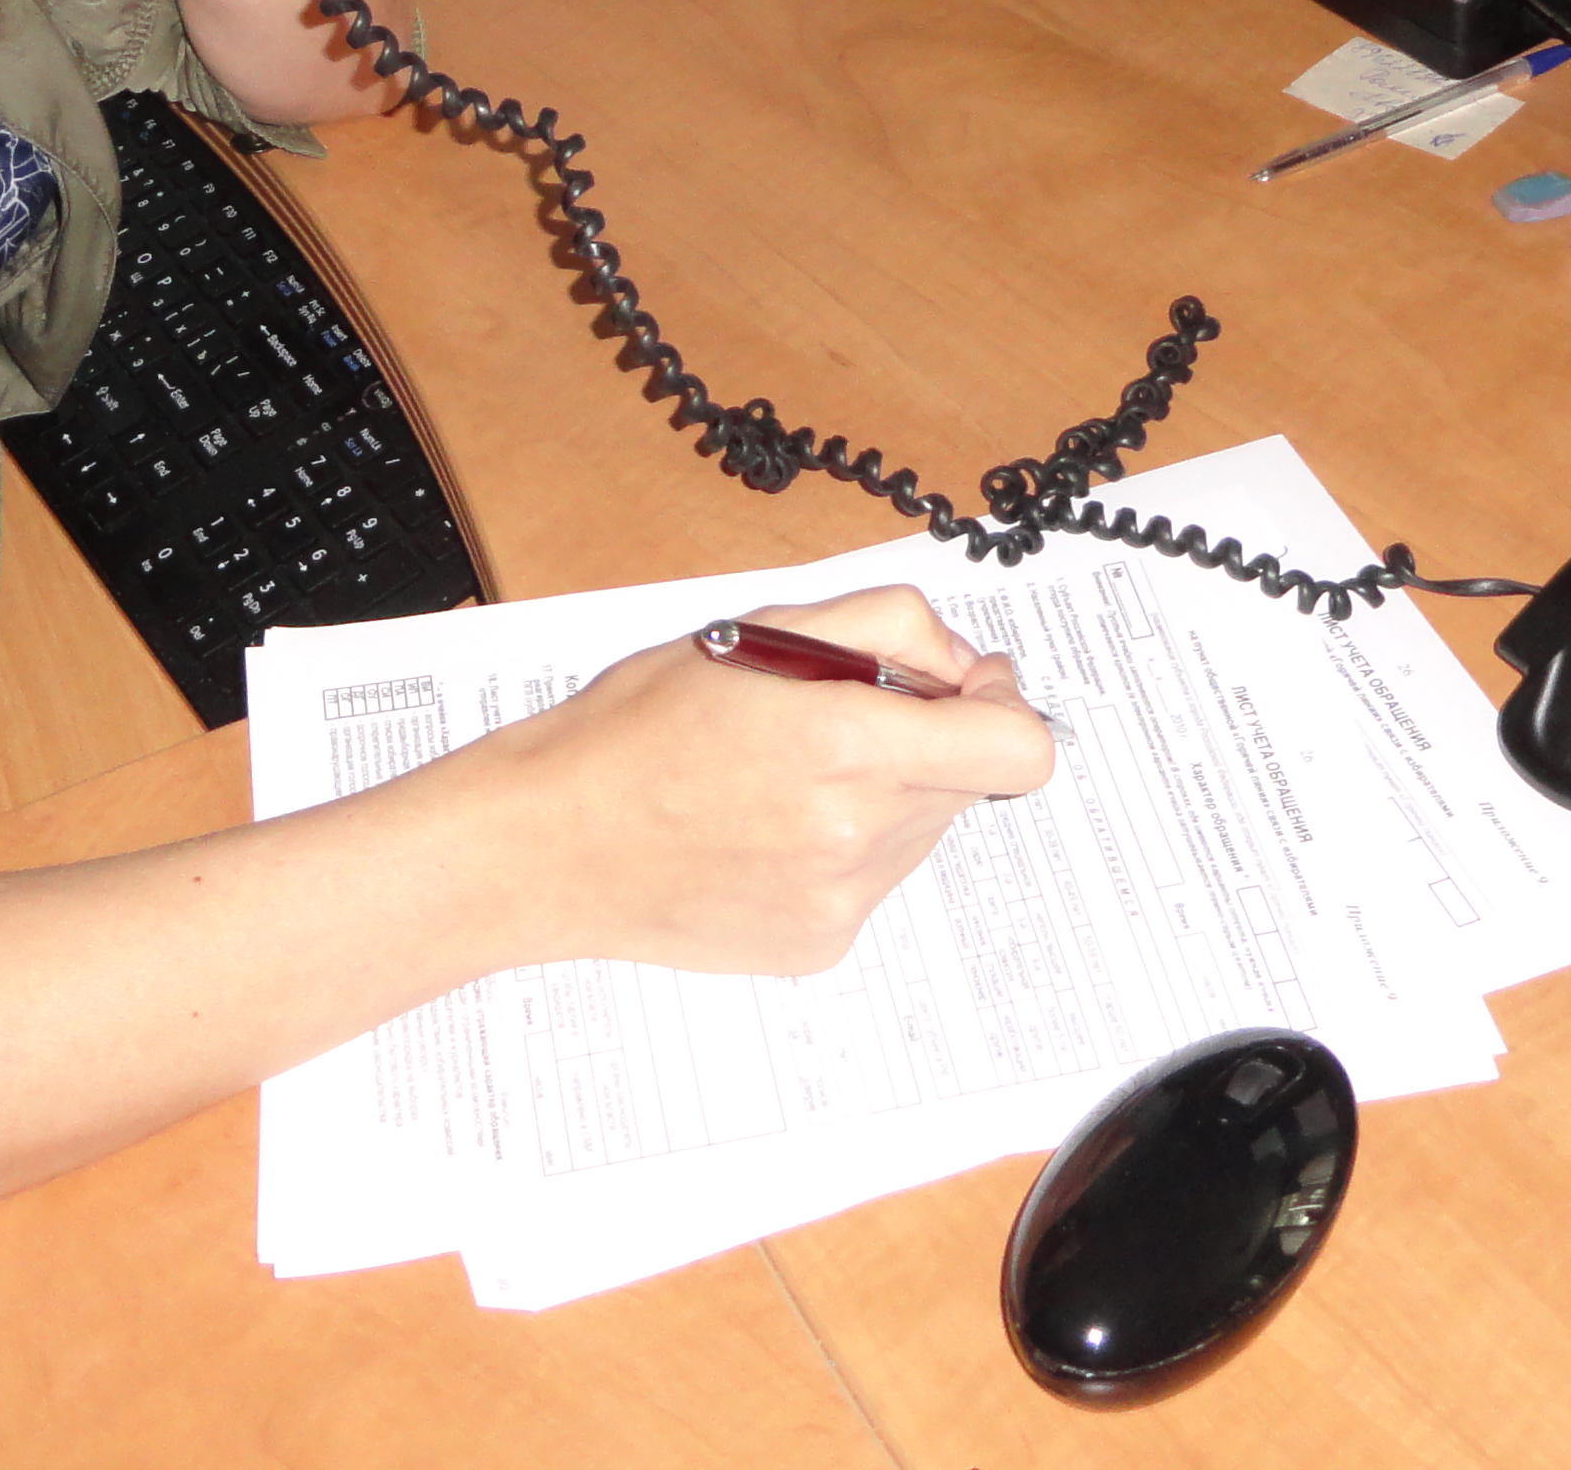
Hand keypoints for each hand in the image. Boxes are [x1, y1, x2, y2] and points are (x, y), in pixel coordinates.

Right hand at [464, 585, 1053, 978]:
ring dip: (882, 794)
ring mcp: (839, 902)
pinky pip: (871, 882)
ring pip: (919, 833)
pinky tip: (766, 829)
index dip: (1003, 707)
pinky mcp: (817, 945)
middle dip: (924, 740)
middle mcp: (856, 834)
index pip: (1019, 748)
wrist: (551, 840)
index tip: (965, 688)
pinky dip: (842, 848)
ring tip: (784, 777)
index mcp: (848, 742)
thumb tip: (963, 664)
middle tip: (837, 715)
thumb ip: (889, 626)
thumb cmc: (638, 725)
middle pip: (966, 783)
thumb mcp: (764, 625)